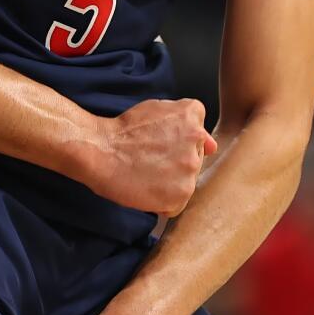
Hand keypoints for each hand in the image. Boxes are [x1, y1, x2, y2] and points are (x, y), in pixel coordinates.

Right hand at [83, 99, 215, 215]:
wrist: (99, 151)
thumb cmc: (122, 131)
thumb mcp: (157, 110)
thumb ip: (187, 123)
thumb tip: (213, 146)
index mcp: (192, 115)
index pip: (198, 136)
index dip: (176, 143)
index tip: (158, 144)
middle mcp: (197, 140)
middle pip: (193, 160)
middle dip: (175, 163)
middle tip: (150, 160)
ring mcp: (190, 168)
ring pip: (187, 182)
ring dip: (169, 183)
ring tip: (146, 175)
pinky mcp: (181, 193)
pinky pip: (177, 204)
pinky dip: (162, 202)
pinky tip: (146, 189)